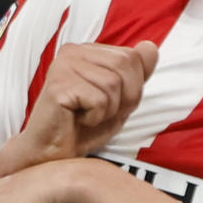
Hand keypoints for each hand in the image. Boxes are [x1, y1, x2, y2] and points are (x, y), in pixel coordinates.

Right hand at [3, 41, 157, 168]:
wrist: (52, 156)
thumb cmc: (83, 128)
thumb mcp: (119, 99)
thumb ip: (136, 74)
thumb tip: (151, 47)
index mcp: (86, 50)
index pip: (132, 56)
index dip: (132, 88)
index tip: (107, 104)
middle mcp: (72, 51)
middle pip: (125, 65)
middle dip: (123, 98)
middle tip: (98, 113)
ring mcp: (63, 66)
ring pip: (113, 84)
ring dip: (107, 110)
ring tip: (86, 117)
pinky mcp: (58, 86)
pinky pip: (98, 100)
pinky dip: (95, 118)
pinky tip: (77, 121)